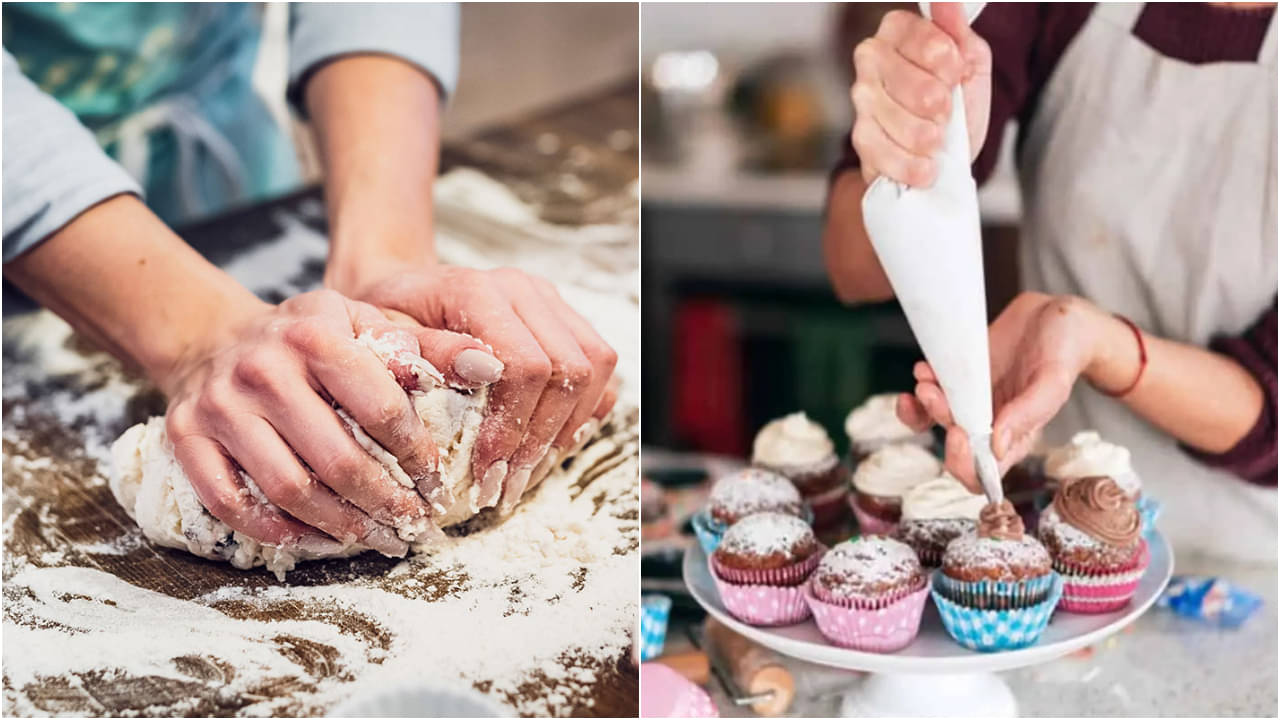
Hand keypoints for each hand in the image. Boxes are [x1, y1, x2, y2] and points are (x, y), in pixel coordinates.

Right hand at [157, 289, 497, 554]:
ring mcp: (221, 406)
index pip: (382, 408)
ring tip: (378, 539)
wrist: (216, 337)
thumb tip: (491, 366)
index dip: (417, 455)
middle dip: (385, 503)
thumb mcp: (366, 324)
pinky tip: (316, 540)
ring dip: (340, 526)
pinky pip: (233, 504)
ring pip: (289, 489)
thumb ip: (427, 346)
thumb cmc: (310, 338)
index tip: (438, 483)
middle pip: (337, 459)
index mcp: (316, 334)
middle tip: (415, 525)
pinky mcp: (187, 438)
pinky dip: (278, 531)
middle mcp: (263, 368)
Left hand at [354, 266, 618, 512]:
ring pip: (596, 366)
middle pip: (569, 369)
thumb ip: (429, 353)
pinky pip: (601, 366)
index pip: (526, 365)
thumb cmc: (385, 324)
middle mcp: (524, 289)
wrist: (402, 295)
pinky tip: (550, 443)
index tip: (486, 474)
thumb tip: (482, 370)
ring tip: (530, 472)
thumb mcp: (383, 341)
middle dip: (541, 439)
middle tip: (508, 486)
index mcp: (478, 290)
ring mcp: (550, 301)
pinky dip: (586, 410)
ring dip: (569, 429)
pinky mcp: (565, 318)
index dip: (513, 428)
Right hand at [850, 2, 990, 186]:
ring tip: (937, 140)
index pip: (924, 37)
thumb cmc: (955, 103)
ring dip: (931, 138)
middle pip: (913, 84)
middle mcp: (870, 59)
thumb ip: (958, 33)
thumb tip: (947, 1)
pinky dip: (915, 166)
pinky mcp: (860, 138)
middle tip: (946, 113)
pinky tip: (927, 166)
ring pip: (902, 122)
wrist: (941, 152)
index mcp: (898, 31)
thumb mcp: (969, 63)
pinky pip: (888, 153)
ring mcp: (861, 100)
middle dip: (941, 106)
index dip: (950, 63)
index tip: (957, 75)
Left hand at [897, 292, 1138, 490]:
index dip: (963, 463)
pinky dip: (923, 382)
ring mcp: (972, 402)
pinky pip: (932, 390)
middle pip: (951, 443)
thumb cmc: (1065, 350)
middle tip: (933, 394)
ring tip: (925, 380)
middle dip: (938, 420)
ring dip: (923, 405)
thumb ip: (1029, 413)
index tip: (958, 434)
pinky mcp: (961, 379)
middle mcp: (990, 424)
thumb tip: (998, 448)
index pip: (982, 473)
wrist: (1056, 317)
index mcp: (1016, 437)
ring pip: (935, 418)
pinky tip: (926, 368)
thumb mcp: (1054, 382)